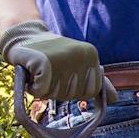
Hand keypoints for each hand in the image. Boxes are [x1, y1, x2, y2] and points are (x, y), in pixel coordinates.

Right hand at [0, 19, 114, 104]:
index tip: (64, 73)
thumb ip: (96, 81)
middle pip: (73, 95)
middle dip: (58, 89)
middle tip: (50, 71)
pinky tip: (32, 73)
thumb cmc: (53, 55)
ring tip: (41, 71)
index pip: (91, 92)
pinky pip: (41, 91)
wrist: (24, 38)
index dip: (75, 89)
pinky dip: (33, 88)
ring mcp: (62, 58)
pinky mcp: (43, 63)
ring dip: (45, 88)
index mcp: (91, 55)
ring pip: (56, 95)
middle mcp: (80, 55)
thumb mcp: (78, 65)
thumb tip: (114, 100)